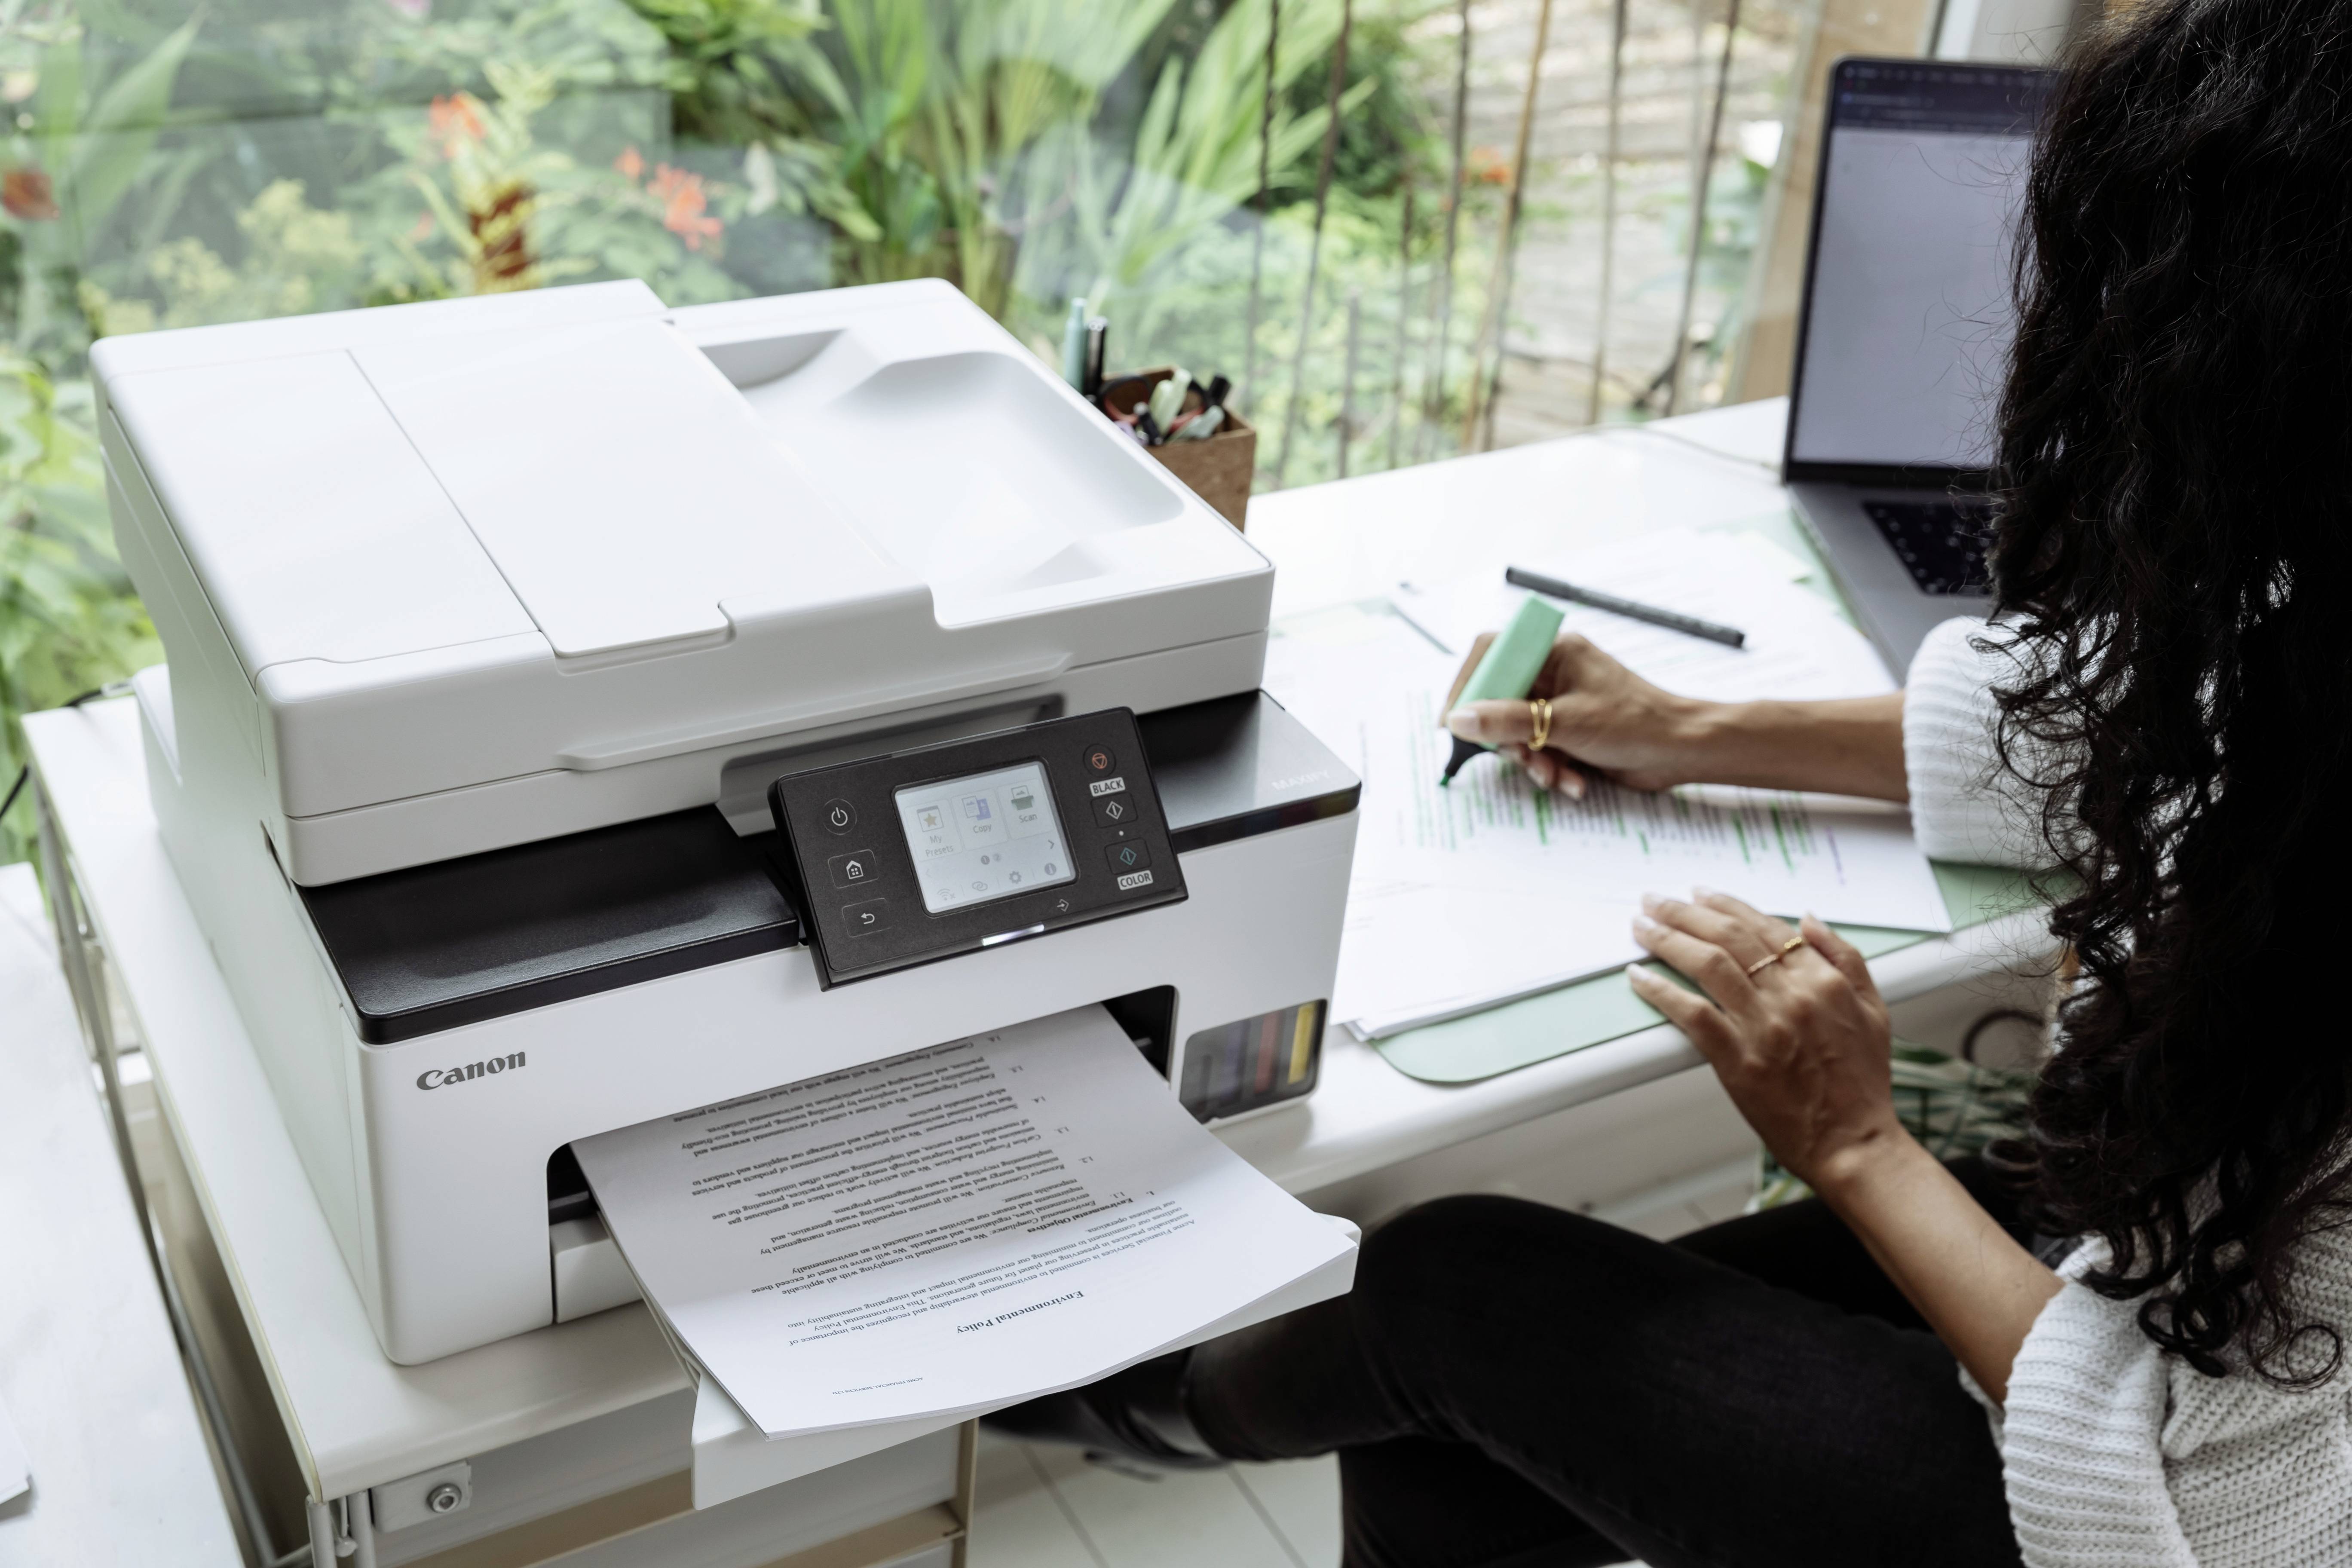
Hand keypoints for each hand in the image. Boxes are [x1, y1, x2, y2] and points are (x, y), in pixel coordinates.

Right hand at [1443, 633, 1710, 798]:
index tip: (1453, 719)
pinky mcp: (1569, 730)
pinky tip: (1571, 781)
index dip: (1467, 685)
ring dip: (1530, 759)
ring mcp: (1561, 702)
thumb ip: (1507, 720)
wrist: (1681, 751)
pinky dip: (1550, 767)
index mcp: (1554, 652)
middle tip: (1519, 756)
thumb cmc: (1635, 723)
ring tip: (1552, 775)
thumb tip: (1459, 718)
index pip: (1491, 653)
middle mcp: (1554, 672)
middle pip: (1499, 698)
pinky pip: (1539, 748)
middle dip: (1507, 737)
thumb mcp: (1564, 723)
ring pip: (1517, 730)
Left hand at [1622, 890, 1904, 1193]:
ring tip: (1642, 927)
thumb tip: (1808, 919)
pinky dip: (1662, 991)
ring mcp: (1764, 1027)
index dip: (1726, 905)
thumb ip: (1845, 958)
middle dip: (1685, 912)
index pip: (1764, 928)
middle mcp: (1793, 997)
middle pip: (1729, 937)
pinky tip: (1640, 976)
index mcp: (1823, 981)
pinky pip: (1693, 1014)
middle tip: (1656, 901)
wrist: (1854, 1142)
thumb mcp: (1873, 1010)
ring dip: (1668, 939)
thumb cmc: (1862, 1082)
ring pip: (1708, 965)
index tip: (1699, 894)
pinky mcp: (1739, 1061)